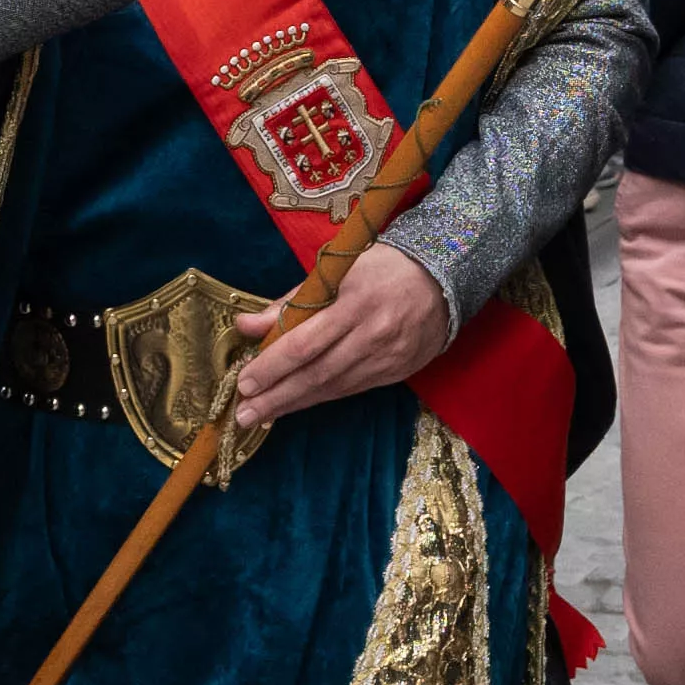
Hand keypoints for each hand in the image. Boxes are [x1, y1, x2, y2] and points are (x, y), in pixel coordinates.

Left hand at [234, 244, 453, 426]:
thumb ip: (291, 302)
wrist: (442, 280)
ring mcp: (387, 356)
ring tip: (261, 415)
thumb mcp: (336, 272)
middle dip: (276, 397)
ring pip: (332, 387)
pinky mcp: (396, 371)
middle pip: (315, 373)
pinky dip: (320, 397)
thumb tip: (246, 325)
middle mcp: (372, 334)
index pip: (304, 343)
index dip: (271, 367)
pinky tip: (297, 404)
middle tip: (243, 414)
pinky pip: (351, 389)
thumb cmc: (382, 268)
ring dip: (293, 403)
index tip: (244, 382)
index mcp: (354, 302)